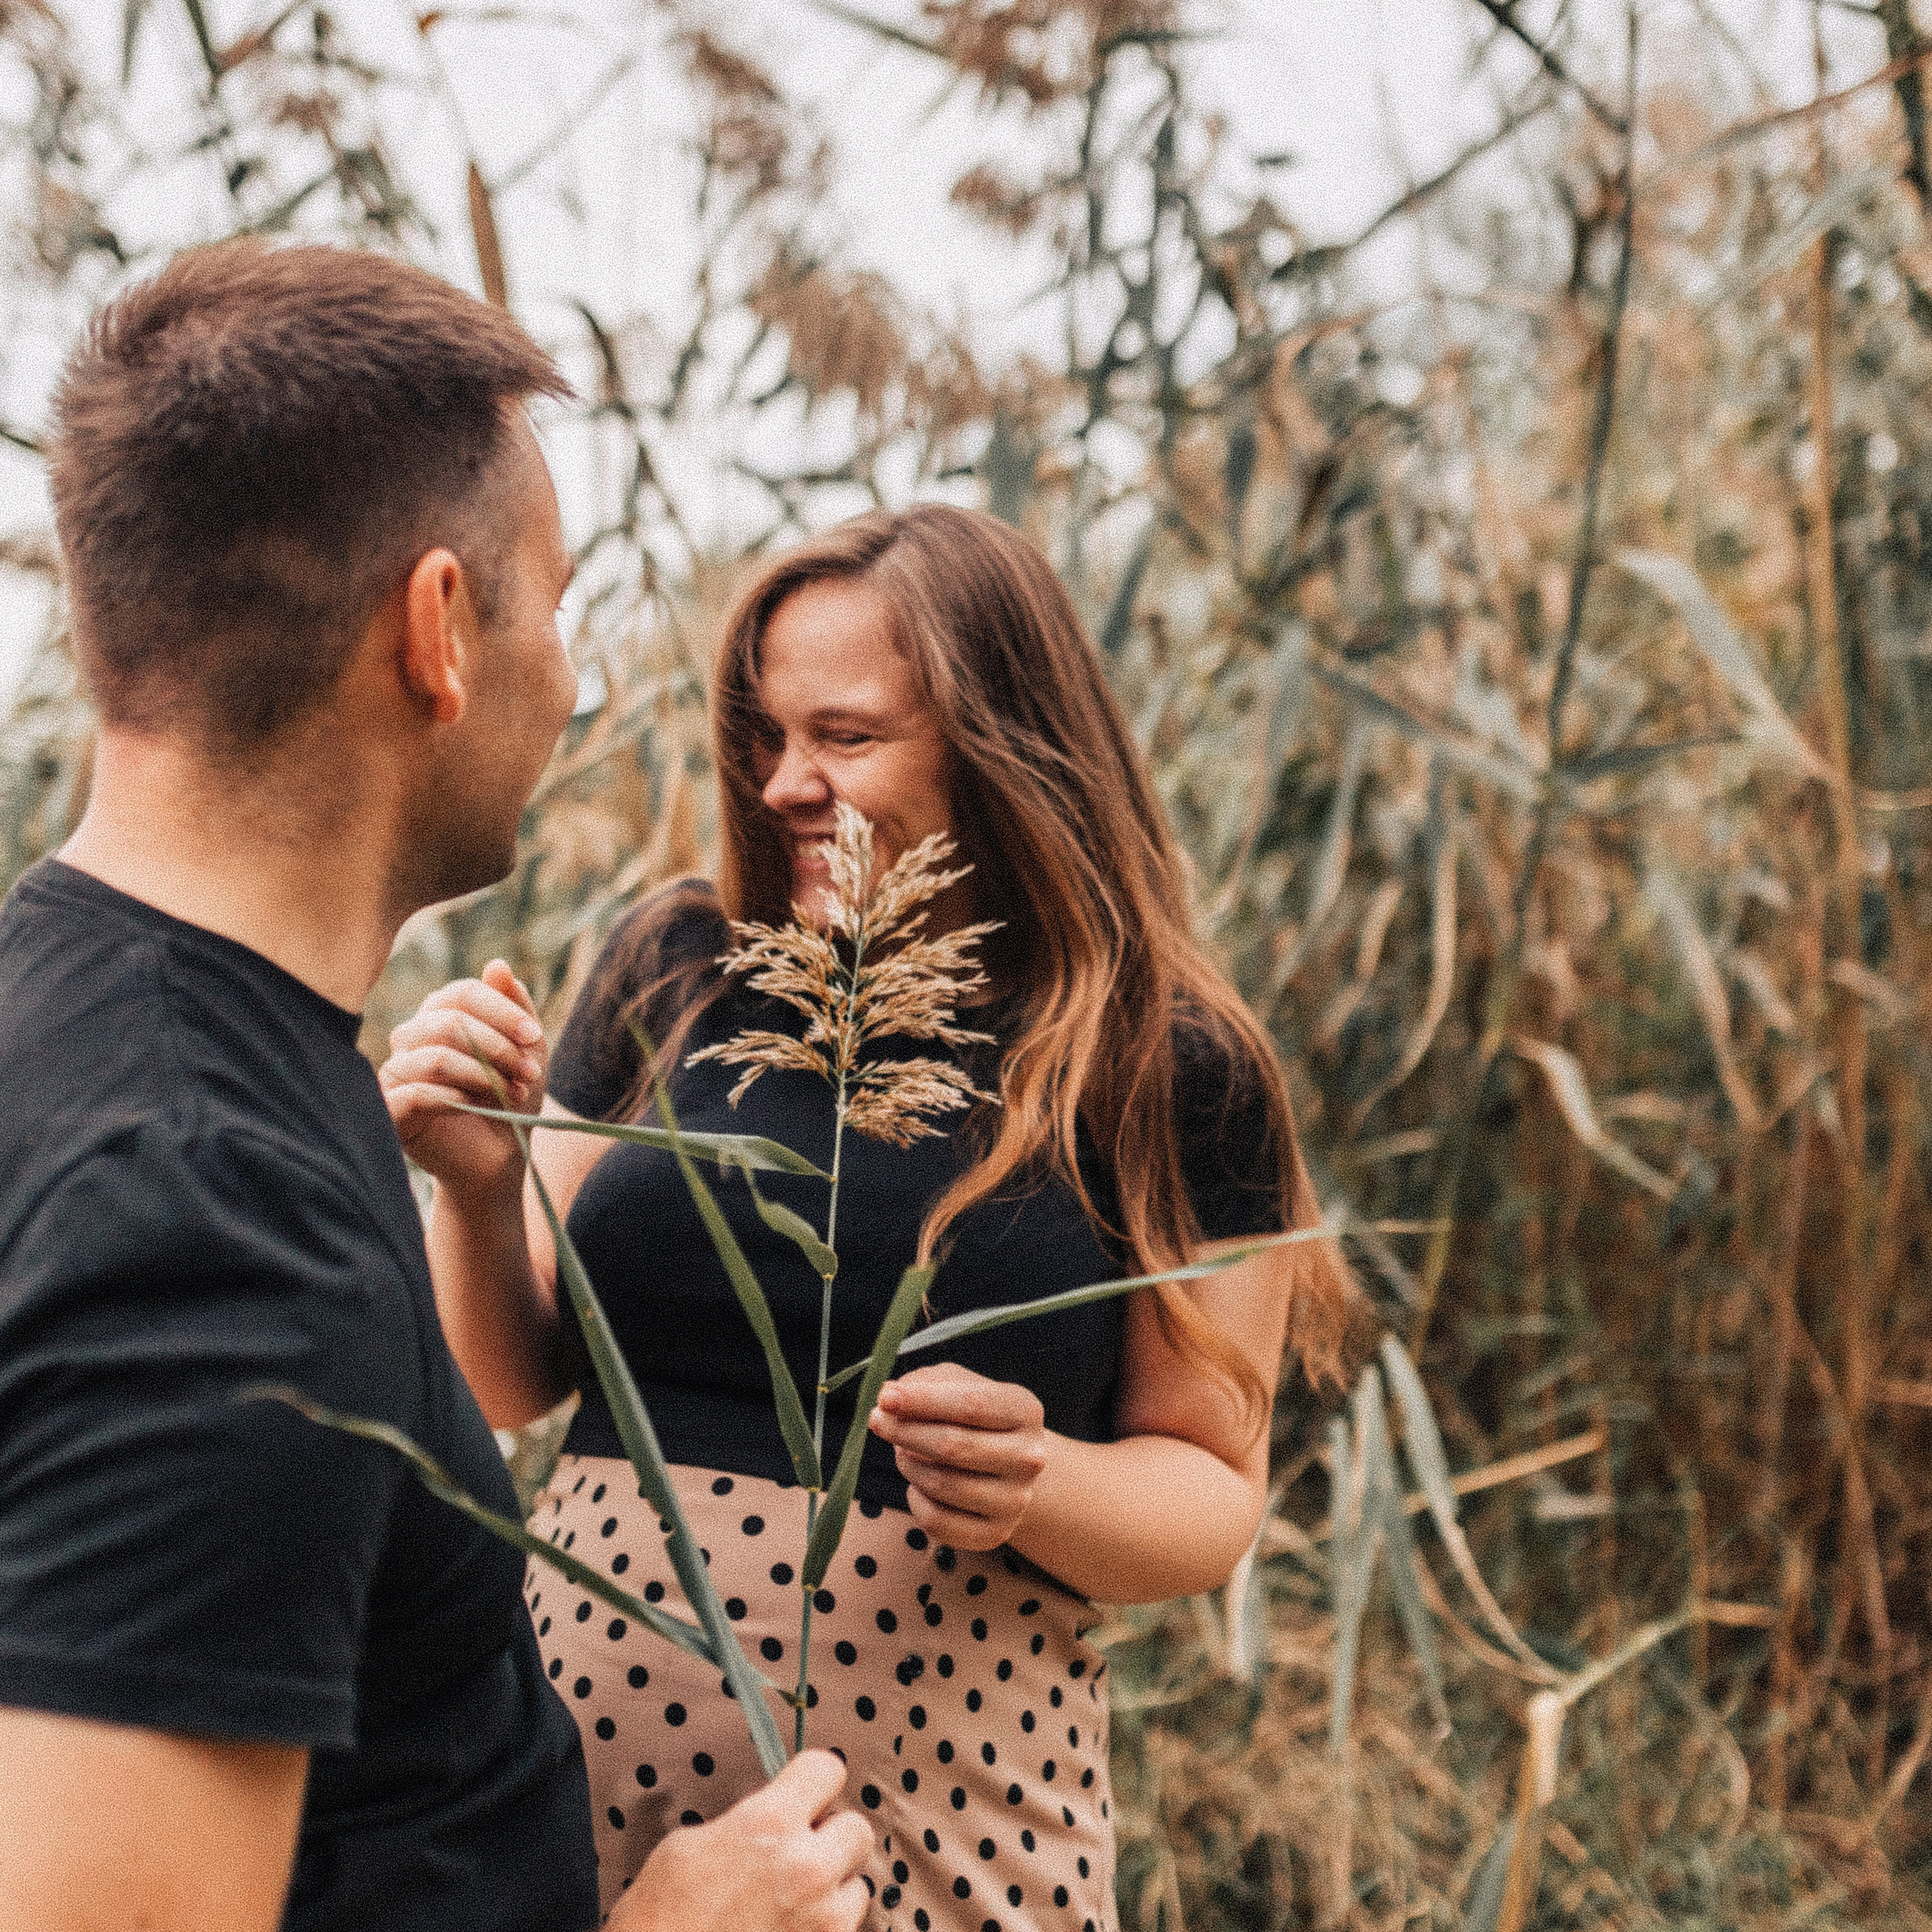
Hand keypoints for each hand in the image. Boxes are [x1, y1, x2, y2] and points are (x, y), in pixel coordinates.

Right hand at [378, 960, 545, 1203]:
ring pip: (435, 1056)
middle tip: (530, 1073)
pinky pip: (413, 1092)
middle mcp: (411, 1038)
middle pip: (449, 1021)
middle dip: (499, 1047)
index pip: (462, 993)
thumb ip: (515, 1006)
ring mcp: (396, 1074)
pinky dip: (452, 1096)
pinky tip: (476, 1105)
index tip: (535, 1037)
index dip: (502, 1011)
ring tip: (515, 1093)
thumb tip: (497, 964)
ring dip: (484, 1075)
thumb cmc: (510, 1099)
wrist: (499, 1158)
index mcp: (439, 1016)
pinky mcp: (389, 1111)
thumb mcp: (527, 1050)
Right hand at [608, 1749, 871, 1931]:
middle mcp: (806, 1867)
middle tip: (800, 1855)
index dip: (813, 1782)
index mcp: (769, 1824)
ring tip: (790, 1906)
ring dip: (832, 1893)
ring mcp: (823, 1920)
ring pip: (858, 1888)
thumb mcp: (688, 1846)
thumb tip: (766, 1822)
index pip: (827, 1769)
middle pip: (857, 1828)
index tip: (805, 1793)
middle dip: (832, 1839)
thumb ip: (742, 1824)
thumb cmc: (657, 1921)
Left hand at [868, 1362, 1047, 1550]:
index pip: (971, 1404)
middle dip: (905, 1431)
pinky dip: (916, 1500)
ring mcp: (1016, 1500)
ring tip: (903, 1450)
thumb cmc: (976, 1419)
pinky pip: (937, 1521)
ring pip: (941, 1484)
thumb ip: (925, 1383)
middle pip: (953, 1446)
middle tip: (876, 1420)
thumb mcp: (959, 1386)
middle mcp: (1029, 1457)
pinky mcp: (996, 1533)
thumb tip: (889, 1395)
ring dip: (909, 1463)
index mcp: (1025, 1411)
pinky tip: (918, 1485)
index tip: (885, 1397)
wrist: (1009, 1469)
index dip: (923, 1400)